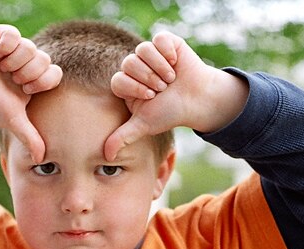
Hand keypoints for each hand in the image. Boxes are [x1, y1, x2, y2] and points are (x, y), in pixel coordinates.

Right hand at [0, 25, 61, 162]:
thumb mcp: (12, 121)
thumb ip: (29, 137)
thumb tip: (41, 160)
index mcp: (37, 78)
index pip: (55, 73)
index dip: (40, 82)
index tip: (23, 90)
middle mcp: (29, 61)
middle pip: (44, 60)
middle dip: (25, 74)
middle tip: (10, 80)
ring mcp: (16, 47)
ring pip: (29, 47)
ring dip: (13, 62)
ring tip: (1, 69)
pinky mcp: (2, 35)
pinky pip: (13, 34)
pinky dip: (6, 46)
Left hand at [104, 31, 247, 159]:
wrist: (197, 100)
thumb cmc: (170, 113)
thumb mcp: (144, 125)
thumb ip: (123, 137)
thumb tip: (106, 156)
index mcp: (127, 85)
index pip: (118, 80)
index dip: (135, 88)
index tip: (151, 97)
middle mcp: (135, 68)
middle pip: (129, 63)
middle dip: (148, 78)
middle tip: (162, 89)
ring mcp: (150, 54)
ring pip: (143, 49)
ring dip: (159, 67)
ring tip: (170, 79)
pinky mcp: (165, 43)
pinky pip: (158, 39)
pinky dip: (168, 52)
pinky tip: (175, 63)